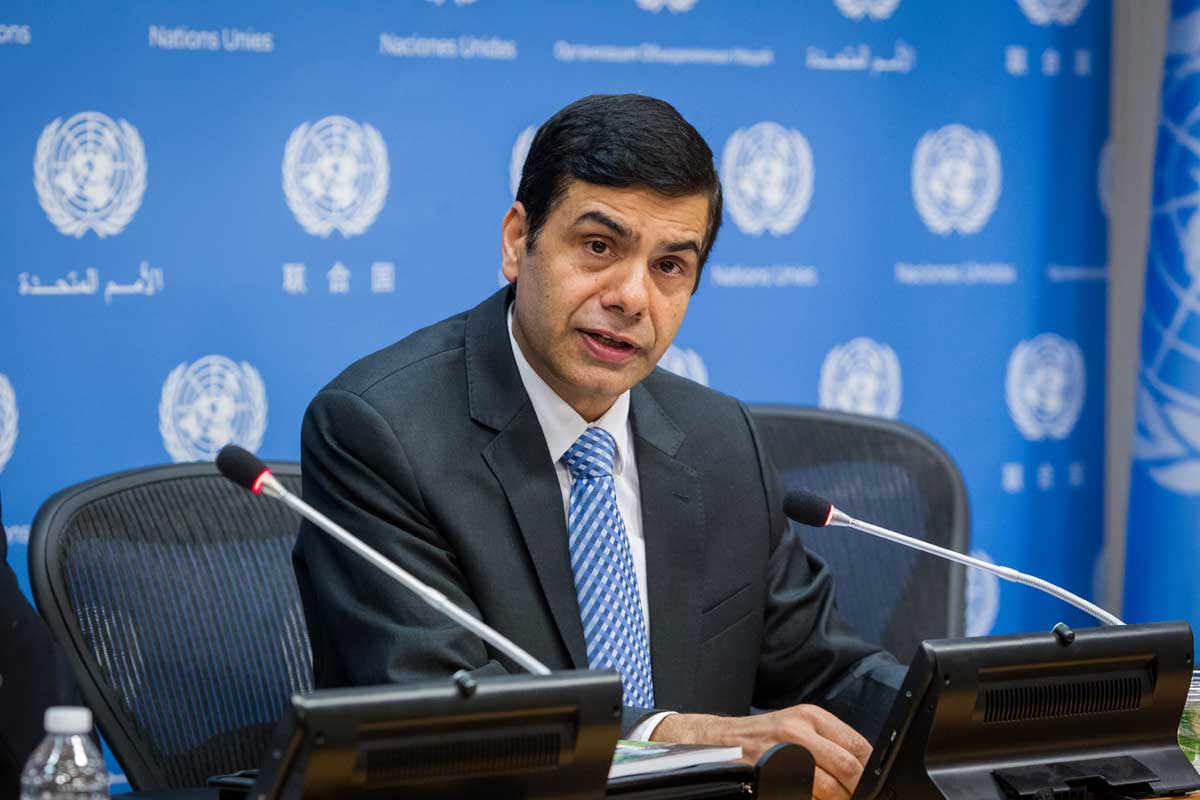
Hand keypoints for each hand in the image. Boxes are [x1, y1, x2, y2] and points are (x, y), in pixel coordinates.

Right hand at [652, 705, 871, 799]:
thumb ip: (830, 741)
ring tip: (834, 799)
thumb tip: (865, 768)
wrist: (717, 741)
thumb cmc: (763, 737)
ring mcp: (783, 755)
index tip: (875, 783)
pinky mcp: (771, 777)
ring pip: (830, 790)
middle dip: (858, 790)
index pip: (859, 745)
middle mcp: (798, 732)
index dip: (871, 770)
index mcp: (811, 717)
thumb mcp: (798, 726)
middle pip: (849, 769)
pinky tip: (807, 796)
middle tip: (857, 797)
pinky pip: (804, 798)